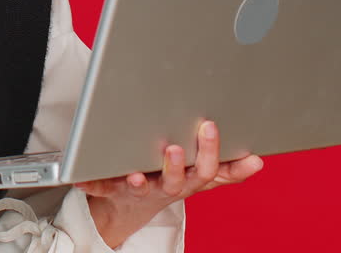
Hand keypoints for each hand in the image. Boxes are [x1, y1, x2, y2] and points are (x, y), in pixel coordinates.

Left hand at [77, 121, 263, 247]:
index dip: (219, 157)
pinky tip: (81, 176)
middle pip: (180, 178)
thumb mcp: (199, 175)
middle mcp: (167, 186)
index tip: (223, 135)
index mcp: (189, 179)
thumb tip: (259, 161)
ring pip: (146, 186)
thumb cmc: (169, 179)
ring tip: (151, 161)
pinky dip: (91, 182)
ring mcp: (140, 189)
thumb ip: (228, 168)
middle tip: (187, 139)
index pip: (210, 171)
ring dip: (146, 176)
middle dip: (183, 161)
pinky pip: (100, 187)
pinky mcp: (112, 191)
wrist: (130, 206)